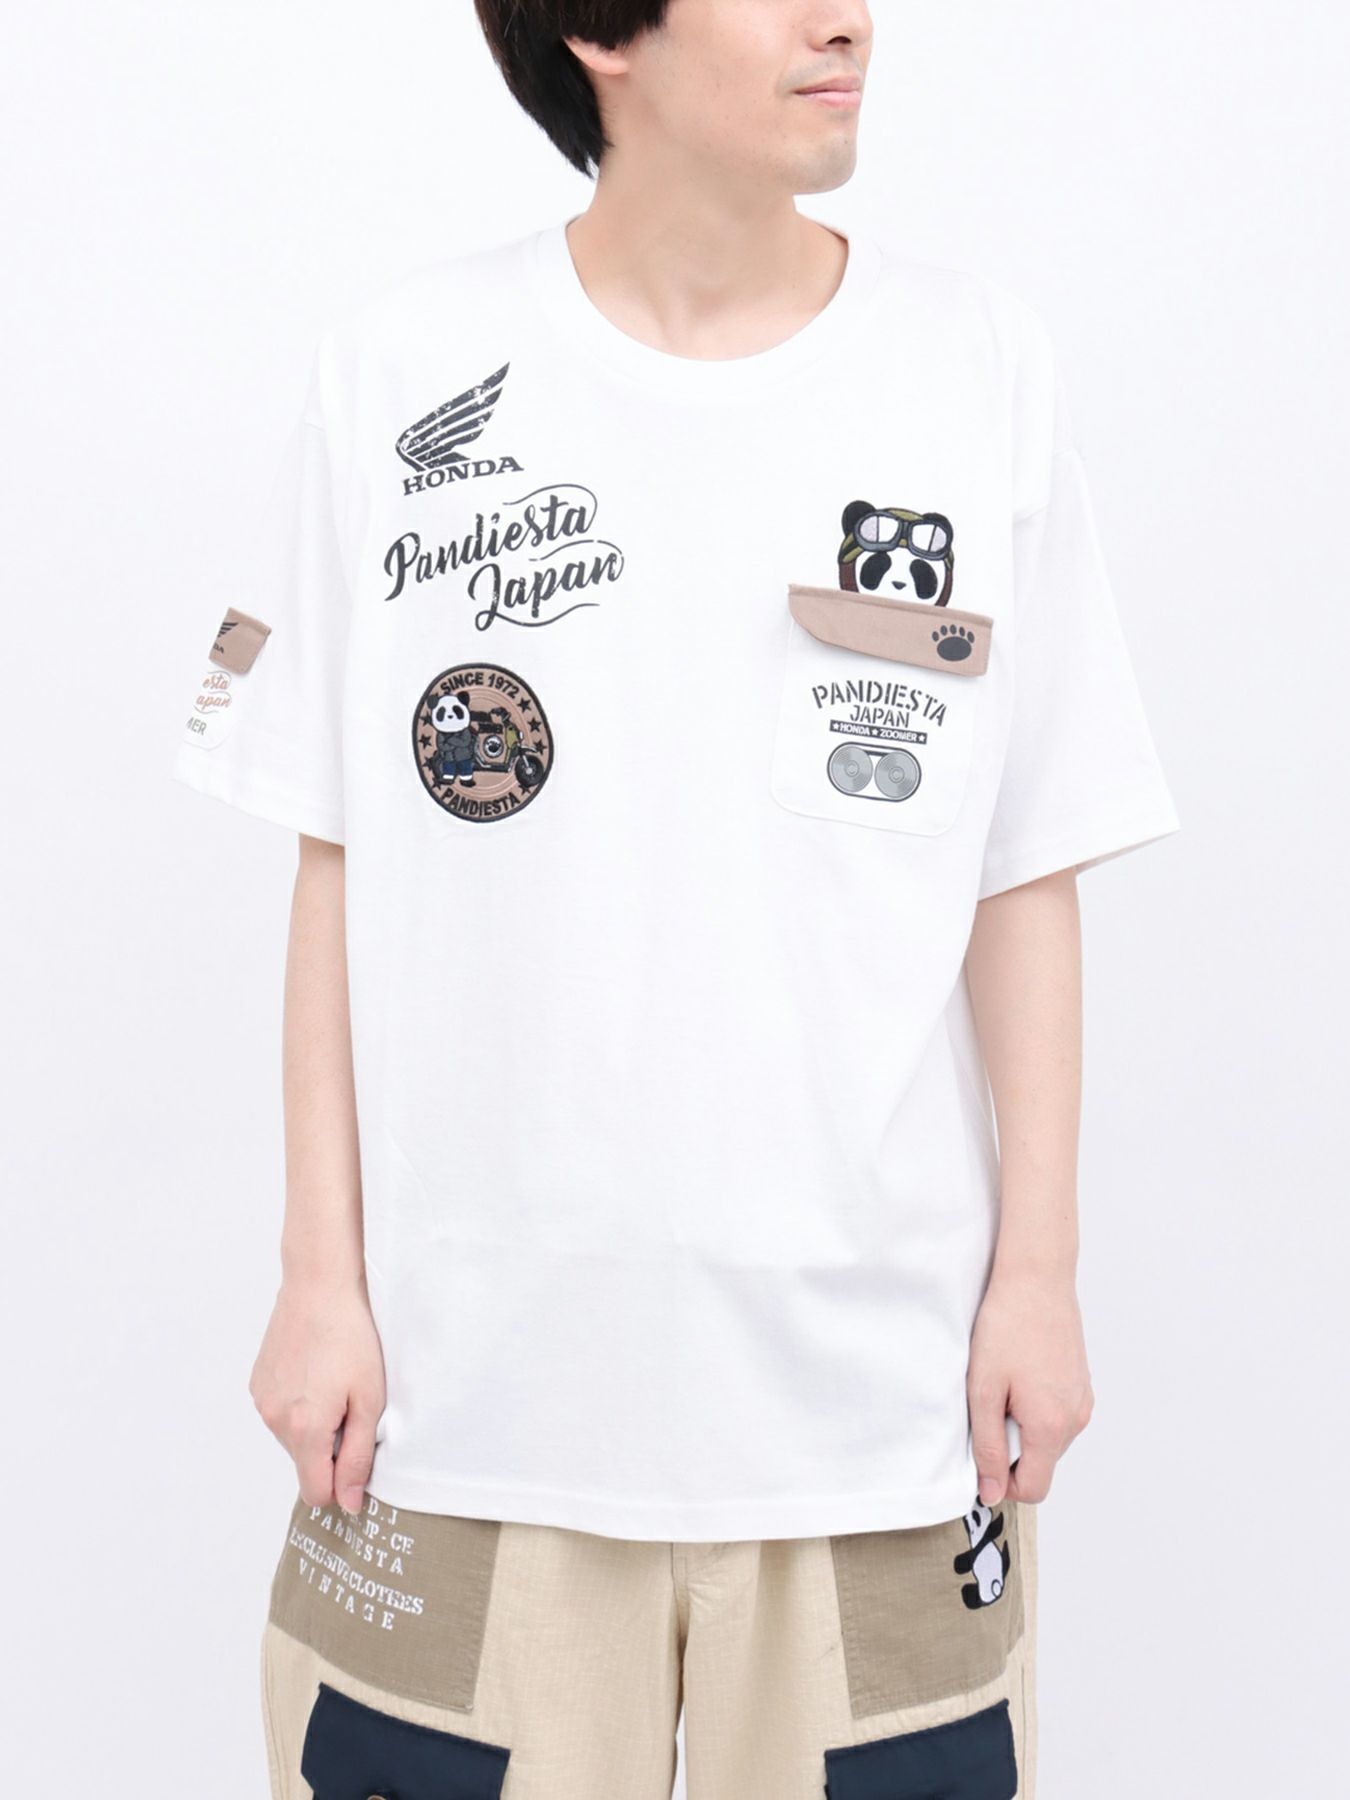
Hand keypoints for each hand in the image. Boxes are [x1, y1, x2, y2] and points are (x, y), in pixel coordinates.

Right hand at [248, 1274, 386, 1513]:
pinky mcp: (257, 1383)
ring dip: (314, 1425)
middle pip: (304, 1463)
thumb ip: (357, 1457)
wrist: (319, 1286)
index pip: (315, 1492)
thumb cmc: (352, 1337)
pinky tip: (315, 1372)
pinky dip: (298, 1405)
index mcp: (304, 1429)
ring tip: (333, 1383)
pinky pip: (280, 1413)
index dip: (340, 1483)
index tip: (357, 1454)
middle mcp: (274, 1420)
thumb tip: (348, 1503)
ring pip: (292, 1438)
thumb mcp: (369, 1400)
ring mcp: (261, 1401)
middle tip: (350, 1404)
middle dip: (329, 1447)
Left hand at [967, 1264, 1093, 1505]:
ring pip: (1049, 1440)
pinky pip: (1058, 1416)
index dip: (1002, 1483)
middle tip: (989, 1405)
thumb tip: (992, 1492)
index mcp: (1051, 1426)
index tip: (982, 1454)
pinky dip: (1036, 1408)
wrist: (1037, 1277)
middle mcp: (1076, 1419)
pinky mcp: (1082, 1384)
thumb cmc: (1007, 1326)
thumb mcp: (983, 1389)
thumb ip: (988, 1446)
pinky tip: (1020, 1375)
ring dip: (1023, 1427)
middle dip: (1011, 1448)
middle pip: (1042, 1464)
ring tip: (1004, 1385)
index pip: (1034, 1489)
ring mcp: (1083, 1401)